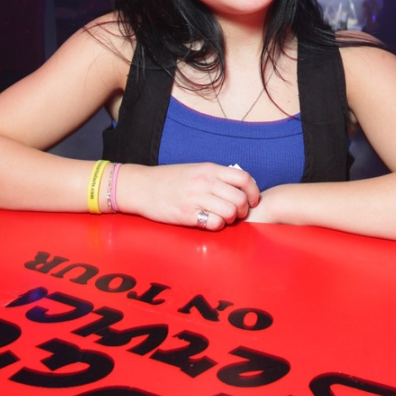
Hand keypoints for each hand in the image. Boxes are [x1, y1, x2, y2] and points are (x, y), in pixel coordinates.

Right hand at [117, 163, 259, 229]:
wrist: (142, 187)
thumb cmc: (169, 179)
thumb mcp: (195, 169)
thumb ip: (216, 176)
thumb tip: (239, 186)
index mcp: (209, 169)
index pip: (244, 178)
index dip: (253, 192)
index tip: (252, 201)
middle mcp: (205, 182)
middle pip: (240, 198)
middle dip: (243, 210)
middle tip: (237, 214)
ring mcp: (196, 198)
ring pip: (230, 212)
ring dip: (230, 219)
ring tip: (222, 218)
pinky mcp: (187, 215)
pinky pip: (214, 223)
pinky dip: (217, 225)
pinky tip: (210, 222)